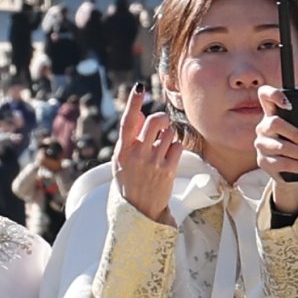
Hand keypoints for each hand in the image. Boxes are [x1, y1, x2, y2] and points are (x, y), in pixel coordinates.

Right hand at [116, 110, 185, 226]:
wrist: (139, 209)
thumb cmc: (129, 180)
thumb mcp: (121, 159)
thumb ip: (130, 138)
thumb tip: (142, 114)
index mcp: (123, 150)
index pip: (128, 121)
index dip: (133, 103)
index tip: (139, 88)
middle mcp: (138, 154)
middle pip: (155, 121)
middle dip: (161, 118)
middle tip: (161, 124)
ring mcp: (153, 161)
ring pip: (169, 132)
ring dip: (168, 135)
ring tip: (161, 147)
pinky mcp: (168, 169)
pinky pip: (177, 145)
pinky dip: (174, 147)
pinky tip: (168, 156)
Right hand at [254, 78, 297, 213]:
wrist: (297, 171)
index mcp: (272, 113)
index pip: (264, 94)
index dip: (273, 94)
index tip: (288, 105)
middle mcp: (263, 127)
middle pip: (274, 123)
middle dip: (295, 134)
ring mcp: (261, 144)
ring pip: (280, 146)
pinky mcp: (263, 161)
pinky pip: (281, 162)